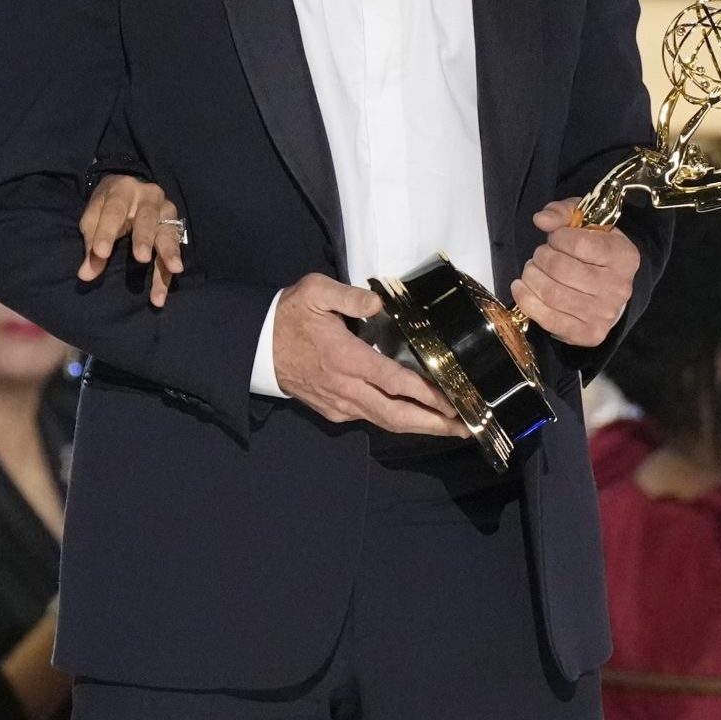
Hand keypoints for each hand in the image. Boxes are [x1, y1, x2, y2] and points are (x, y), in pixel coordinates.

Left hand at [76, 173, 184, 307]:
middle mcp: (148, 196)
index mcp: (123, 190)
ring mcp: (165, 210)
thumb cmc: (107, 207)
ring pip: (167, 232)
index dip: (107, 232)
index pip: (114, 211)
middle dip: (144, 238)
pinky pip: (174, 250)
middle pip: (147, 218)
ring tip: (174, 269)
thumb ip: (91, 245)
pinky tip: (163, 292)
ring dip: (169, 253)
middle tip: (141, 258)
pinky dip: (168, 271)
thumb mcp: (93, 219)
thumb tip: (86, 274)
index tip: (101, 253)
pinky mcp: (174, 226)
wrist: (128, 190)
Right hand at [271, 273, 461, 435]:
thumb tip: (378, 302)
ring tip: (449, 426)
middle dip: (433, 424)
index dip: (426, 396)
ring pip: (385, 421)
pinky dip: (397, 420)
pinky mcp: (333, 411)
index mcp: (346, 359)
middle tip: (465, 427)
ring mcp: (339, 404)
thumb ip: (349, 295)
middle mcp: (346, 388)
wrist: (255, 347)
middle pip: (396, 415)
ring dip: (419, 426)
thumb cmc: (288, 316)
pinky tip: (415, 416)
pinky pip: (370, 419)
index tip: (453, 403)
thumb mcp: (315, 292)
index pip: (394, 382)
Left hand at [511, 199, 640, 347]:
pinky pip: (549, 319)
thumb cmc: (594, 251)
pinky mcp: (589, 334)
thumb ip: (563, 213)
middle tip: (540, 255)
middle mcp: (619, 288)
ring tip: (531, 270)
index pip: (580, 244)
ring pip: (552, 294)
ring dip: (531, 277)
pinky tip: (522, 288)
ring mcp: (604, 314)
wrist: (609, 288)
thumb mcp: (584, 222)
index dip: (558, 238)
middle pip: (561, 270)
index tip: (555, 238)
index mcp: (624, 256)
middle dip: (540, 257)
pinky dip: (527, 301)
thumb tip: (541, 220)